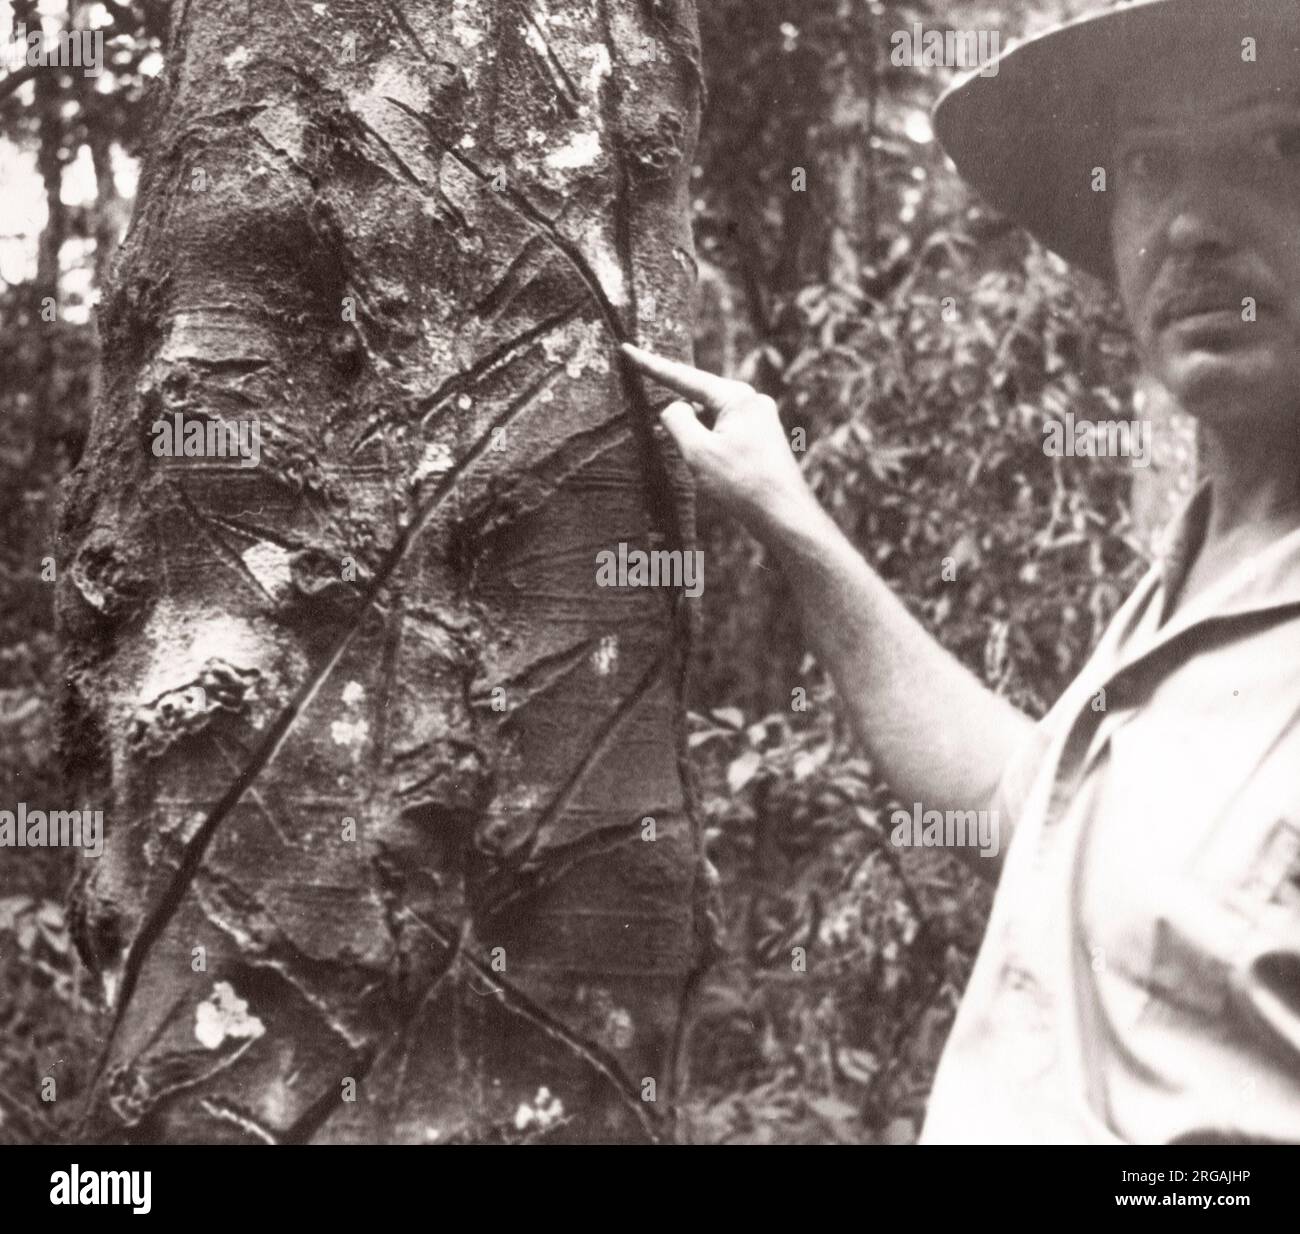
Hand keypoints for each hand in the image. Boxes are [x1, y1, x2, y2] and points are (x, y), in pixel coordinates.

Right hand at [620, 343, 816, 538]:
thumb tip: (673, 407)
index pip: (684, 377)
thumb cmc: (742, 483)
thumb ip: (676, 420)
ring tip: (712, 474)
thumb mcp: (698, 451)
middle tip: (683, 447)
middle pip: (700, 399)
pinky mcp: (762, 440)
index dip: (651, 366)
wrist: (786, 516)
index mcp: (737, 397)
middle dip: (681, 417)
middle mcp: (752, 402)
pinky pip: (725, 434)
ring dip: (698, 439)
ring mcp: (760, 421)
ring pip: (712, 420)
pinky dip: (711, 447)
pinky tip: (715, 472)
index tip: (627, 350)